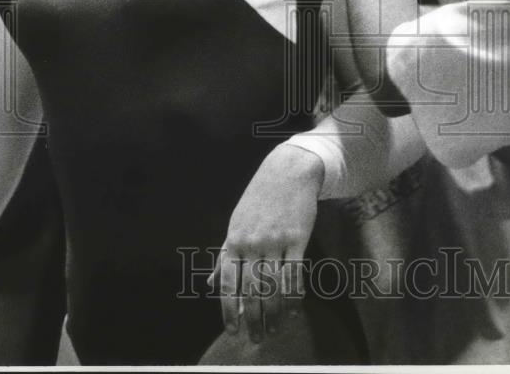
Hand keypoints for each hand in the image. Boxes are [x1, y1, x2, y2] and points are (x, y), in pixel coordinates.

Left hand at [211, 143, 323, 342]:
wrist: (288, 170)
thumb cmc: (260, 198)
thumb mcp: (236, 223)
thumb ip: (225, 255)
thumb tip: (212, 284)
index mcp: (234, 240)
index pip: (228, 283)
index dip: (229, 310)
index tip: (234, 330)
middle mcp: (253, 242)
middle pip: (251, 290)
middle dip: (254, 318)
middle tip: (257, 339)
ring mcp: (276, 240)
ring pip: (273, 286)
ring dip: (274, 313)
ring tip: (274, 330)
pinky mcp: (298, 237)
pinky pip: (295, 273)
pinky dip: (294, 295)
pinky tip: (293, 310)